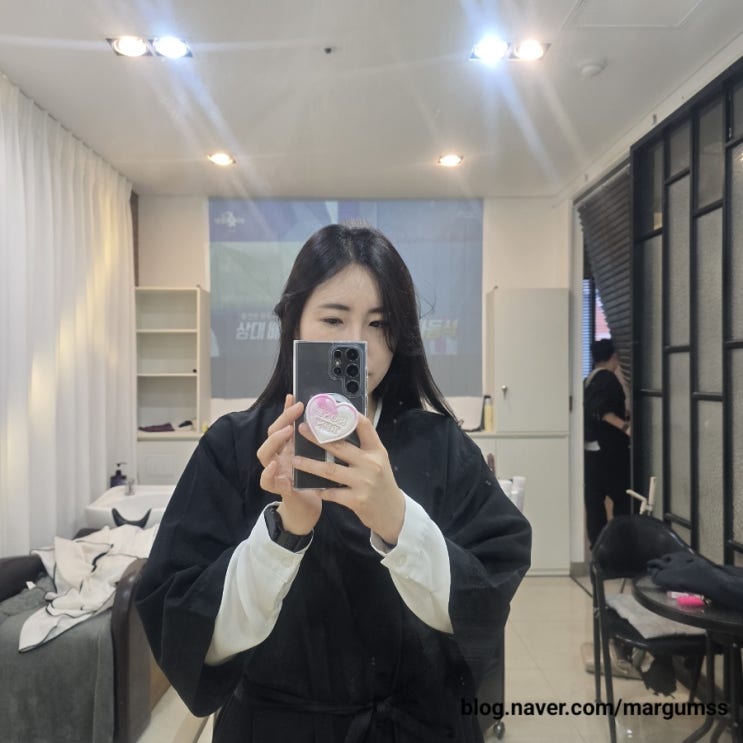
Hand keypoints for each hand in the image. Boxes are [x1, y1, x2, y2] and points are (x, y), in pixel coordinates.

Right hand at [256, 395, 321, 534]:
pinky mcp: (279, 489)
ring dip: (274, 442)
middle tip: (296, 411)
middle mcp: (279, 457)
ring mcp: (276, 472)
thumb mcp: (318, 457)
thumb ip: (319, 441)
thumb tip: (331, 418)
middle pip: (272, 434)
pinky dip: (269, 474)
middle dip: (282, 420)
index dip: (286, 411)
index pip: (283, 424)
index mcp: (289, 448)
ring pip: (264, 454)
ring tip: (286, 433)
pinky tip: (276, 467)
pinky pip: (267, 481)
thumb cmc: (315, 480)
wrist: (309, 509)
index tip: (295, 397)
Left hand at [293, 414, 404, 544]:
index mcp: (376, 450)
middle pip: (340, 446)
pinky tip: (311, 488)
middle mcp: (371, 463)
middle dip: (317, 437)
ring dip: (310, 465)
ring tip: (295, 460)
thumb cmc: (382, 483)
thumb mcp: (379, 460)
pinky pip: (333, 493)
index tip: (330, 408)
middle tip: (301, 429)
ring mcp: (364, 482)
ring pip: (331, 470)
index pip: (364, 426)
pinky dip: (321, 490)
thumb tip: (343, 426)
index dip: (347, 415)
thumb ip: (364, 446)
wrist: (392, 512)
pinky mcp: (357, 500)